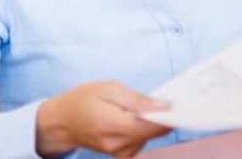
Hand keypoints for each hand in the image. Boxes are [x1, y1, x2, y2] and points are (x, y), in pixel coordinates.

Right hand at [36, 81, 171, 157]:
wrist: (61, 122)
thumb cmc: (82, 100)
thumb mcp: (109, 89)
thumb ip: (137, 99)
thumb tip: (164, 105)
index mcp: (113, 125)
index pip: (151, 127)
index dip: (169, 117)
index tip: (181, 106)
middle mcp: (117, 144)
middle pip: (152, 133)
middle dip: (160, 117)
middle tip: (160, 100)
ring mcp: (119, 152)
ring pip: (148, 137)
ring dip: (149, 123)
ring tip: (137, 107)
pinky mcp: (120, 154)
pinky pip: (141, 142)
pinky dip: (142, 129)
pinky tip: (132, 118)